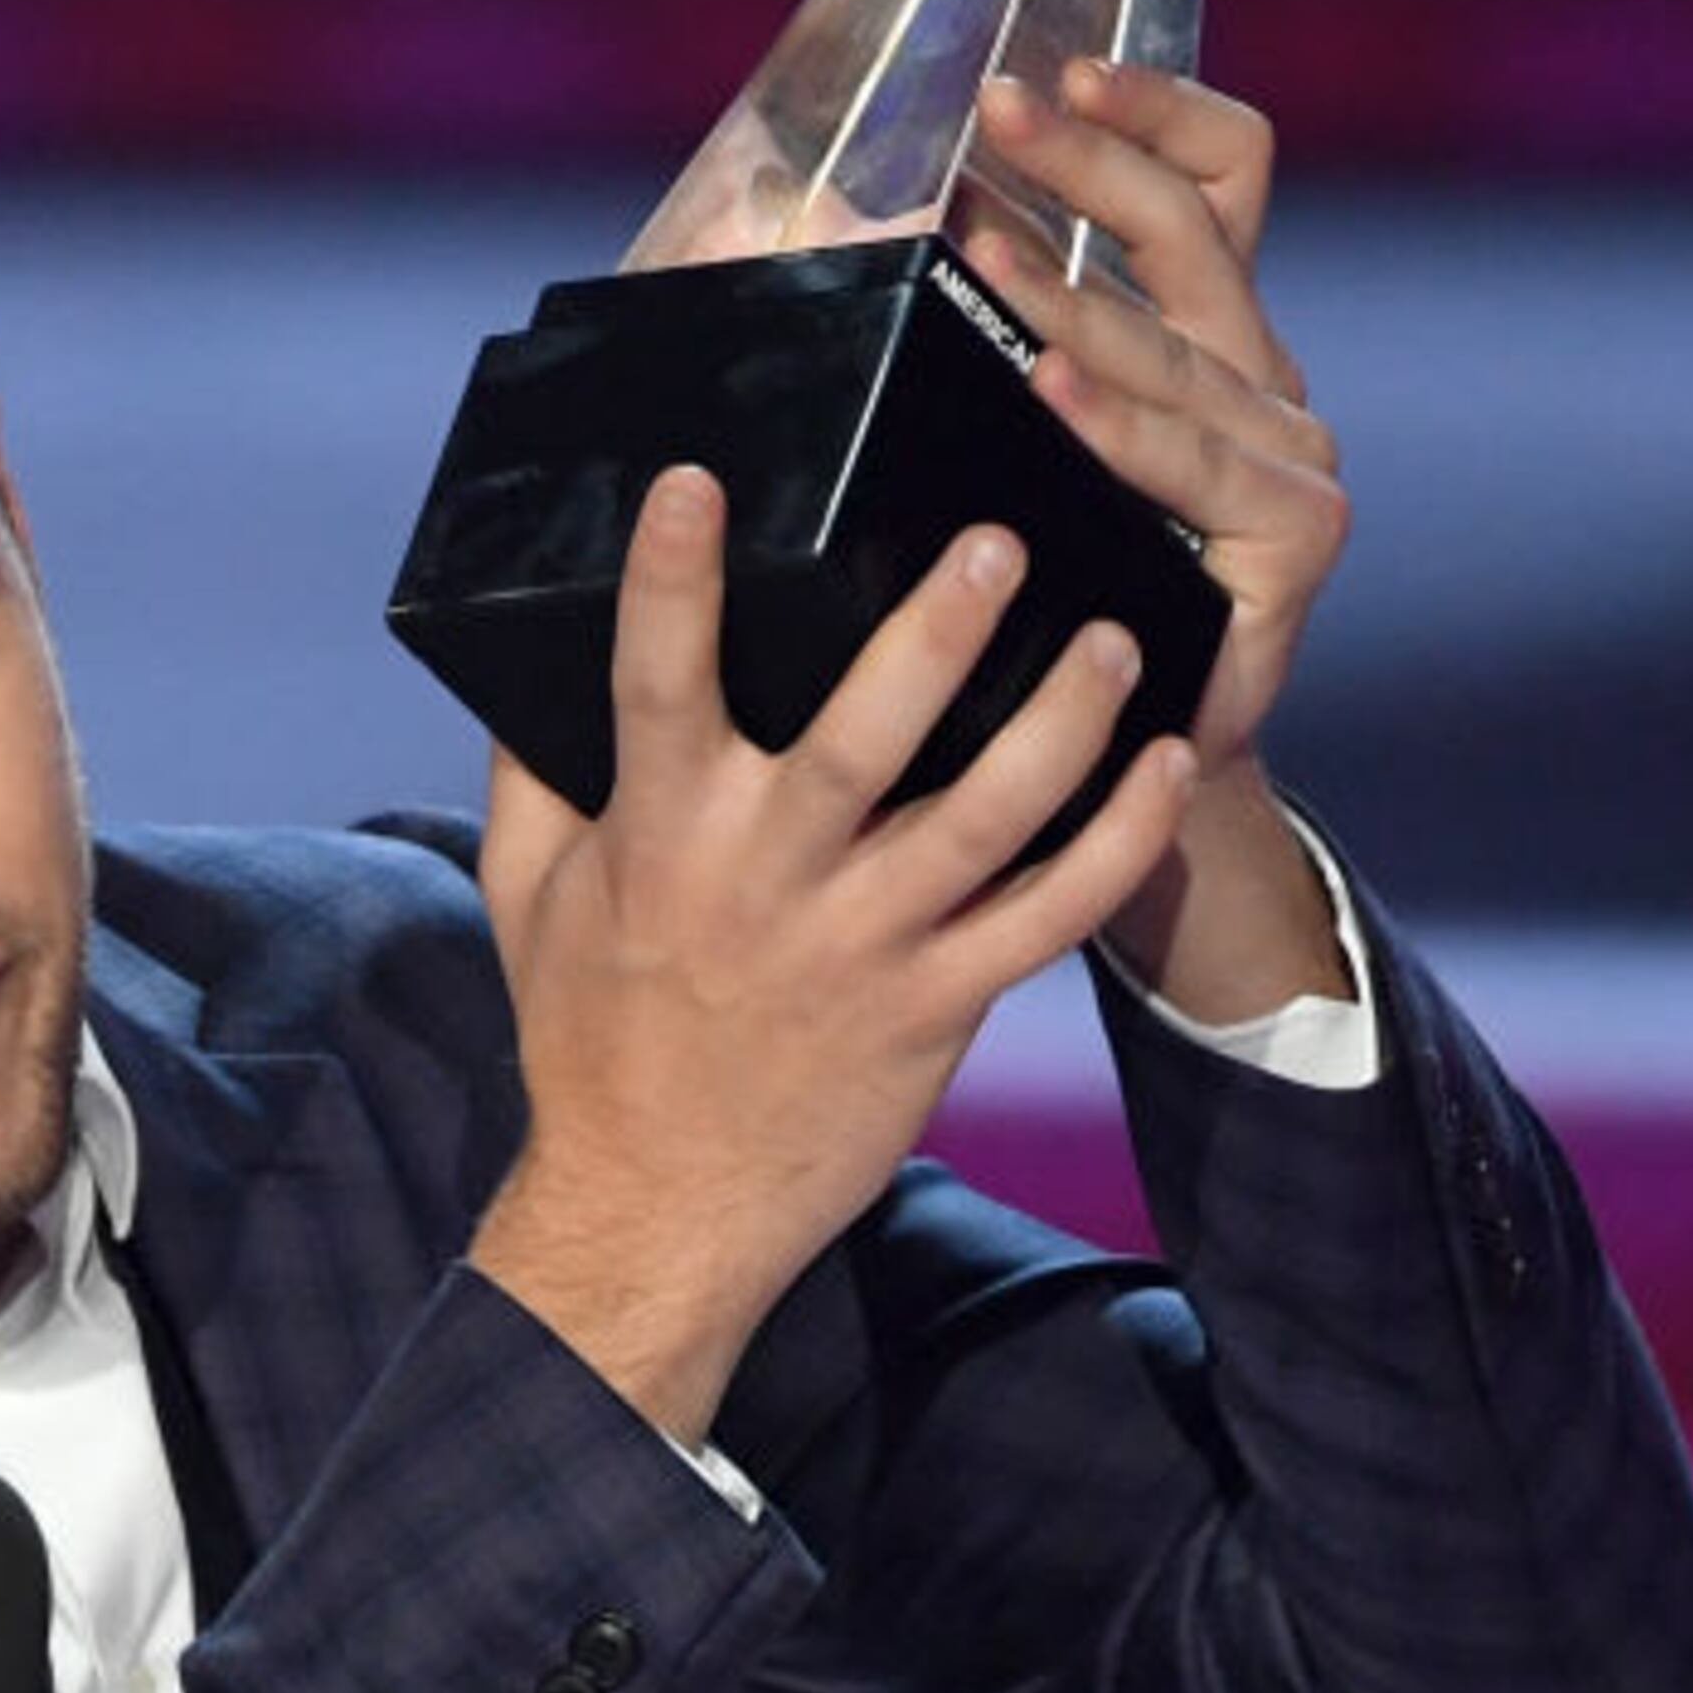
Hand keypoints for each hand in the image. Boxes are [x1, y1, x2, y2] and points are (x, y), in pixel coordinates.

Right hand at [472, 464, 1195, 1444]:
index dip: (672, 582)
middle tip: (1001, 539)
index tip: (694, 481)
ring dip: (1062, 724)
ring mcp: (863, 948)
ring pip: (986, 821)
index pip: (655, 686)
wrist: (658, 1210)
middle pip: (863, 738)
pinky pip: (1049, 919)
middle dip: (936, 635)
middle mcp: (765, 882)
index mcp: (659, 837)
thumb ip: (534, 775)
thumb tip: (527, 659)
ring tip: (1118, 639)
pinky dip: (1118, 844)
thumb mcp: (530, 899)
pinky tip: (1165, 767)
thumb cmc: (592, 1040)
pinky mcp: (937, 1010)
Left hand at [956, 60, 1354, 1012]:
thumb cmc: (1014, 610)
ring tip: (984, 265)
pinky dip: (1119, 425)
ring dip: (1078, 301)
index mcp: (1199, 334)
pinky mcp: (1293, 541)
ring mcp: (1286, 457)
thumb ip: (940, 342)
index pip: (1220, 176)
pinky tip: (1047, 394)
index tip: (1059, 73)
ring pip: (1177, 346)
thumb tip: (784, 216)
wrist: (1092, 781)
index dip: (1153, 110)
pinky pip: (1197, 462)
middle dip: (1091, 165)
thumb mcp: (972, 457)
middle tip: (995, 119)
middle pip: (1193, 232)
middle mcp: (1255, 377)